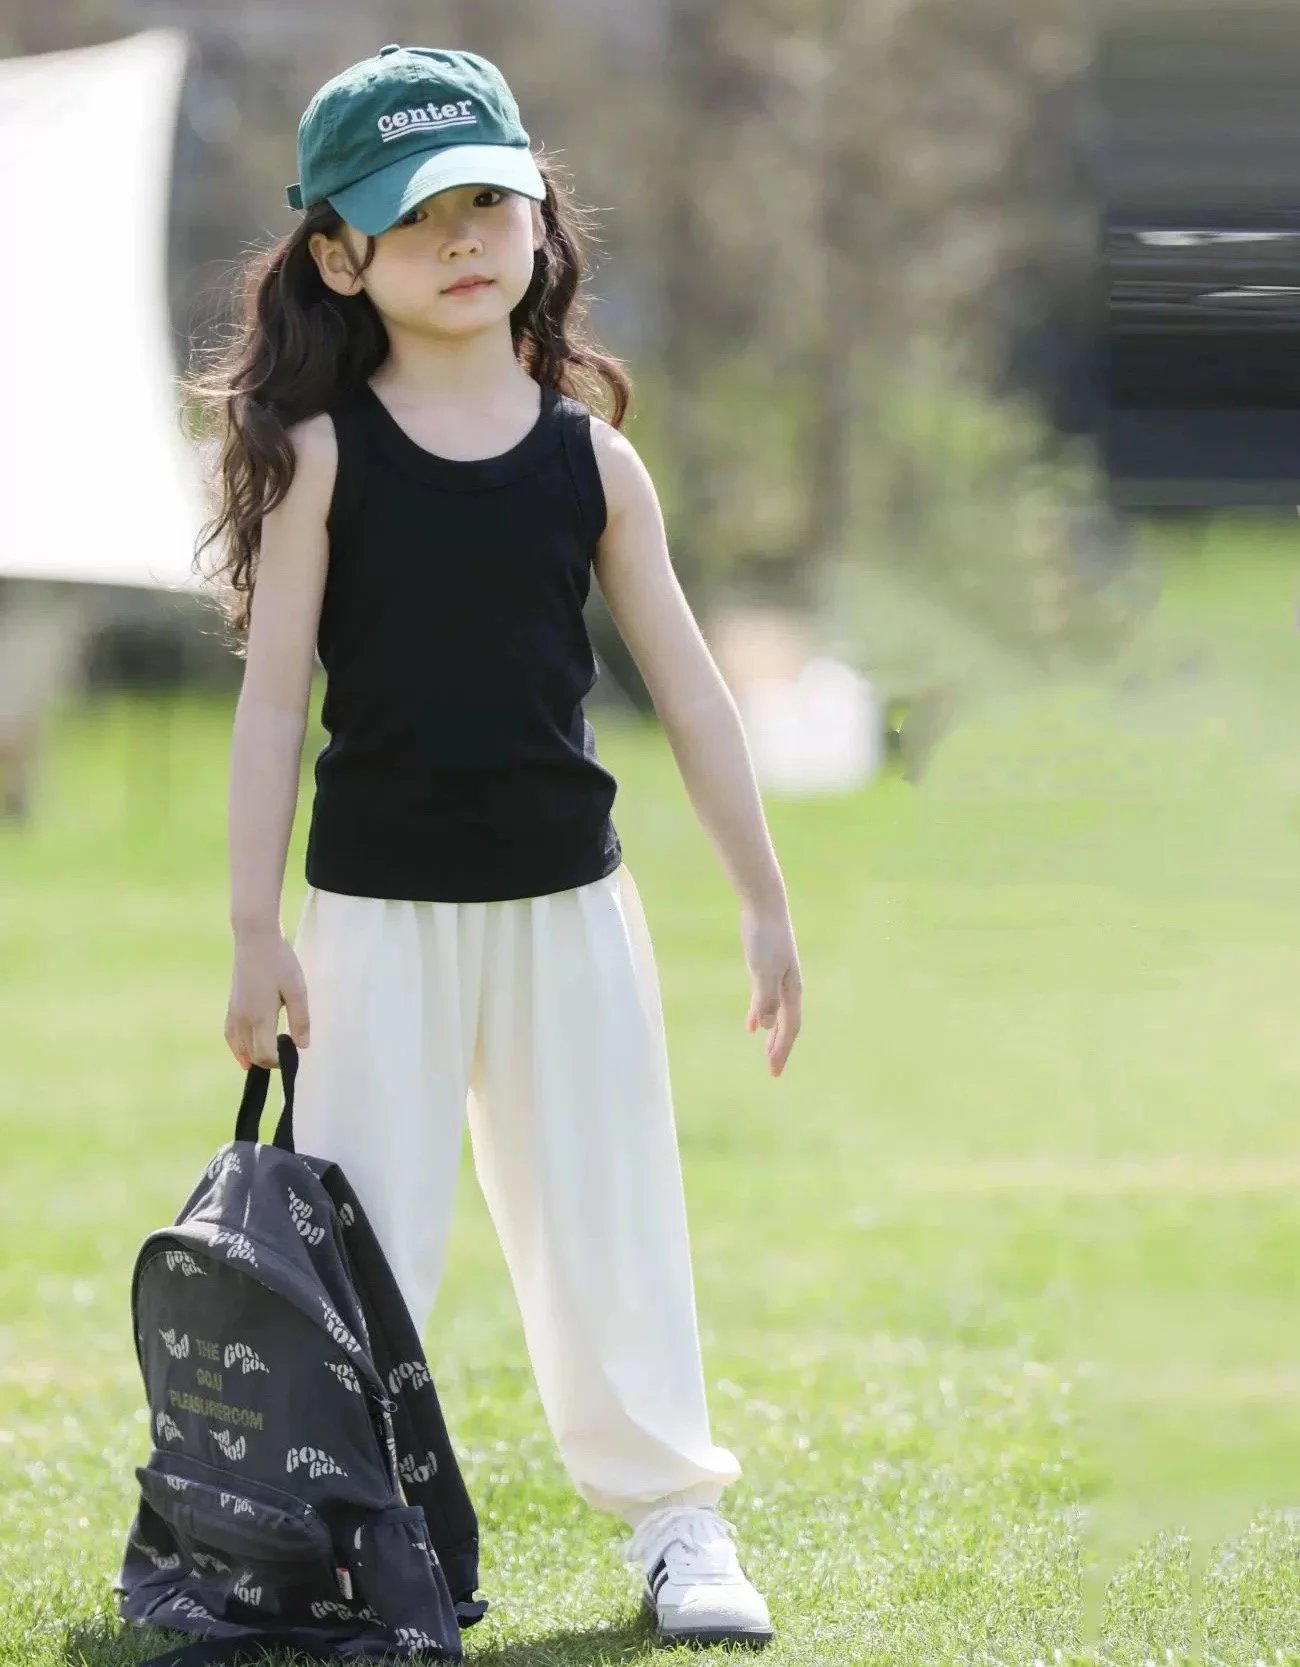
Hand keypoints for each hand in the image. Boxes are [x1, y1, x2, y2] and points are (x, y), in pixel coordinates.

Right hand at [225, 927, 310, 1069]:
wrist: (255, 938)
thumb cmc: (280, 962)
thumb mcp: (297, 990)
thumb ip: (300, 1020)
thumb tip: (302, 1046)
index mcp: (260, 1017)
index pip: (266, 1055)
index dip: (280, 1061)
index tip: (293, 1054)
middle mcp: (242, 1020)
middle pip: (252, 1055)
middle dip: (269, 1061)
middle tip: (287, 1052)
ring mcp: (234, 1013)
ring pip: (240, 1048)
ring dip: (254, 1057)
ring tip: (271, 1056)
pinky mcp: (231, 1006)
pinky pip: (230, 1035)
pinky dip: (238, 1048)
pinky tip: (245, 1053)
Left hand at [741, 901, 802, 1076]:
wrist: (765, 907)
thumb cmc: (765, 939)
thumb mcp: (763, 971)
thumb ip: (765, 999)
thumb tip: (766, 1027)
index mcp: (792, 990)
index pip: (789, 1028)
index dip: (782, 1050)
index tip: (774, 1071)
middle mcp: (789, 988)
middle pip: (786, 1024)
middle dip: (780, 1047)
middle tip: (773, 1070)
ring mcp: (778, 978)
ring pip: (777, 1014)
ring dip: (772, 1034)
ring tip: (767, 1052)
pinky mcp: (766, 969)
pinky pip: (764, 1000)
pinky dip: (759, 1014)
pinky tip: (751, 1026)